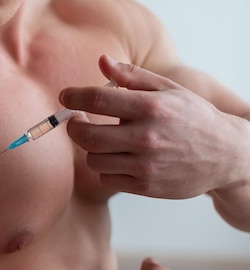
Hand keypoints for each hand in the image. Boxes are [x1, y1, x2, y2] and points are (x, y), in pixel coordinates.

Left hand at [60, 55, 242, 198]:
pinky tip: (118, 158)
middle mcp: (146, 137)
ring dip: (93, 149)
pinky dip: (106, 169)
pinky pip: (106, 179)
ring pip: (94, 160)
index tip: (66, 96)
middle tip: (76, 120)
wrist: (225, 155)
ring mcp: (145, 165)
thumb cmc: (193, 118)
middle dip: (74, 127)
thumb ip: (133, 77)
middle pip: (87, 136)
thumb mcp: (169, 90)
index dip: (74, 97)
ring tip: (105, 140)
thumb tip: (103, 61)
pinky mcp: (145, 187)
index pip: (98, 100)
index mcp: (151, 107)